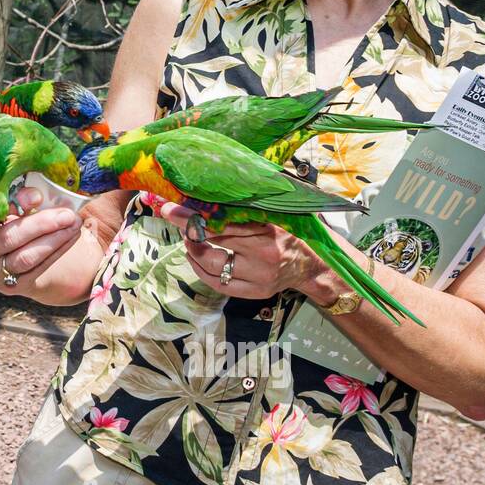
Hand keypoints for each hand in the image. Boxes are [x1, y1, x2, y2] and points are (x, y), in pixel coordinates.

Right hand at [0, 187, 82, 293]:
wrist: (4, 257)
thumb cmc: (2, 223)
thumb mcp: (2, 209)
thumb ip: (14, 200)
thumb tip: (36, 195)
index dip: (12, 204)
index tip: (37, 195)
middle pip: (9, 238)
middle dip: (41, 224)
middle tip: (66, 213)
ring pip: (25, 257)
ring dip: (54, 239)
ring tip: (73, 223)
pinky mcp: (9, 286)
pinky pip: (37, 269)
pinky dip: (57, 251)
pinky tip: (70, 237)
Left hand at [154, 201, 330, 300]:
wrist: (312, 265)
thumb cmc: (291, 232)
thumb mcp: (272, 214)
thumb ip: (245, 207)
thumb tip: (207, 192)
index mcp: (267, 232)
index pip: (220, 224)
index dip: (192, 218)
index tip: (171, 209)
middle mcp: (262, 257)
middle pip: (212, 245)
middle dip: (188, 232)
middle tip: (177, 220)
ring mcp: (258, 278)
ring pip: (211, 267)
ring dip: (193, 251)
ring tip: (189, 239)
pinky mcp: (254, 293)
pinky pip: (219, 284)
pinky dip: (201, 271)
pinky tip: (196, 258)